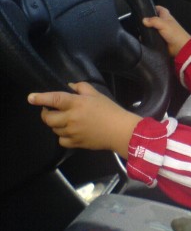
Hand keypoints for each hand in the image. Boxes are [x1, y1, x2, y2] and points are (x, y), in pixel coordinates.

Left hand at [27, 82, 141, 157]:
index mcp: (76, 103)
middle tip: (50, 110)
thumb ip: (81, 87)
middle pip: (48, 118)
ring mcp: (72, 132)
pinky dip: (62, 136)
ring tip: (64, 120)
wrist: (120, 131)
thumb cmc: (110, 110)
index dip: (40, 98)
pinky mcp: (76, 143)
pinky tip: (69, 132)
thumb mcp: (97, 94)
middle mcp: (71, 118)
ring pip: (54, 129)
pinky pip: (61, 140)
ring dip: (56, 124)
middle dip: (46, 113)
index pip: (54, 99)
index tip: (30, 98)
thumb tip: (69, 86)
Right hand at [143, 6, 190, 56]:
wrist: (180, 47)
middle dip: (148, 21)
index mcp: (166, 16)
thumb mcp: (163, 24)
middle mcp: (164, 22)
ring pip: (152, 28)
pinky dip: (149, 38)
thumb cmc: (175, 34)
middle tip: (142, 23)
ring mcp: (162, 31)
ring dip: (148, 30)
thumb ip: (153, 21)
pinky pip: (153, 37)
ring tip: (143, 32)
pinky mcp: (161, 39)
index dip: (152, 8)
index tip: (145, 10)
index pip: (158, 8)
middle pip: (153, 19)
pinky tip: (146, 39)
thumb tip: (144, 20)